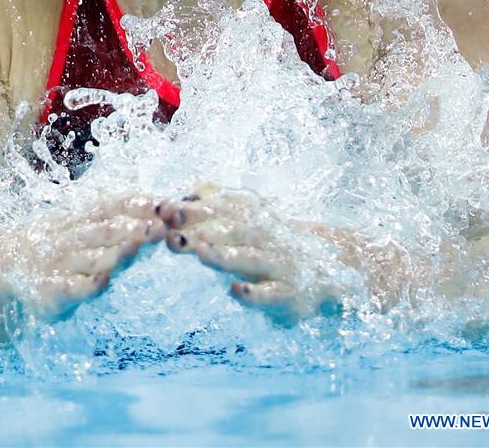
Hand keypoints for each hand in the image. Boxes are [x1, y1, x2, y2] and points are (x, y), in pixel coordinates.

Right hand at [0, 195, 165, 320]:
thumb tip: (166, 208)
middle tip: (161, 227)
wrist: (6, 266)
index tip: (167, 204)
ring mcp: (60, 262)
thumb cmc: (61, 245)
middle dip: (135, 227)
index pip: (115, 205)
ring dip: (115, 251)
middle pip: (107, 229)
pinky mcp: (50, 291)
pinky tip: (102, 282)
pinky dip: (85, 285)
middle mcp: (73, 236)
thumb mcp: (86, 225)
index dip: (140, 203)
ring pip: (91, 256)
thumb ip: (121, 218)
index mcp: (83, 217)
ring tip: (135, 246)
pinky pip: (69, 287)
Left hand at [157, 184, 332, 324]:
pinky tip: (235, 291)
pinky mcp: (287, 293)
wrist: (325, 268)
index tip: (162, 209)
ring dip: (224, 256)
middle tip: (172, 233)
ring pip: (248, 258)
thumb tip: (181, 194)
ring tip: (201, 254)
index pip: (218, 207)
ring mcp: (276, 263)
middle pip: (229, 230)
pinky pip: (270, 293)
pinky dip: (254, 293)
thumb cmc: (271, 242)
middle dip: (201, 231)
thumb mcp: (246, 218)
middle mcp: (263, 235)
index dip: (191, 208)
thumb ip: (214, 205)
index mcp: (251, 215)